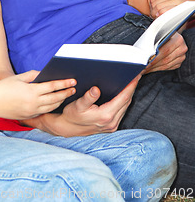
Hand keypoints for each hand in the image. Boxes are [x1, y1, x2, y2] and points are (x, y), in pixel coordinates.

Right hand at [0, 70, 75, 120]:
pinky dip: (51, 107)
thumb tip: (45, 74)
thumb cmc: (4, 87)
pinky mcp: (29, 117)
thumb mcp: (19, 78)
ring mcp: (31, 112)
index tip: (72, 81)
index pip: (52, 86)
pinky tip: (55, 103)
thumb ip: (33, 75)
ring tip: (66, 95)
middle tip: (74, 89)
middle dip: (65, 93)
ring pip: (51, 107)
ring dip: (60, 101)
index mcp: (31, 91)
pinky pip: (43, 112)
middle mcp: (33, 103)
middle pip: (55, 98)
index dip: (64, 83)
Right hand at [25, 76, 139, 136]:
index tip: (136, 76)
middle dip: (132, 88)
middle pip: (127, 102)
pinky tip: (124, 93)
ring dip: (129, 94)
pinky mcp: (112, 126)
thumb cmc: (72, 115)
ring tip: (132, 81)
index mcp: (105, 116)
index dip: (131, 86)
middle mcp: (112, 122)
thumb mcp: (78, 105)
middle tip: (136, 75)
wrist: (68, 128)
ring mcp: (112, 125)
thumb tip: (96, 89)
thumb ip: (88, 97)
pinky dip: (124, 101)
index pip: (123, 98)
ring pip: (126, 107)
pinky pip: (122, 111)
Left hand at [144, 32, 187, 72]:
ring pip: (166, 65)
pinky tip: (151, 69)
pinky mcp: (179, 62)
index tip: (146, 63)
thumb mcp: (158, 32)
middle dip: (153, 65)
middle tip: (143, 69)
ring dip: (154, 68)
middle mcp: (182, 48)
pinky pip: (168, 68)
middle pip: (166, 60)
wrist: (171, 33)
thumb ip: (154, 40)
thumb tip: (145, 52)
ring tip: (145, 70)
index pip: (165, 51)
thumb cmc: (162, 32)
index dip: (155, 58)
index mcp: (178, 39)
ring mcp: (181, 56)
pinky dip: (158, 69)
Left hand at [147, 0, 194, 16]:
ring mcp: (176, 0)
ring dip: (156, 14)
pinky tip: (161, 16)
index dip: (151, 5)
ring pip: (159, 8)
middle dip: (152, 11)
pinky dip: (161, 15)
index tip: (152, 9)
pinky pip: (165, 12)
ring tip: (156, 16)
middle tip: (153, 14)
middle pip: (155, 4)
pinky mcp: (179, 7)